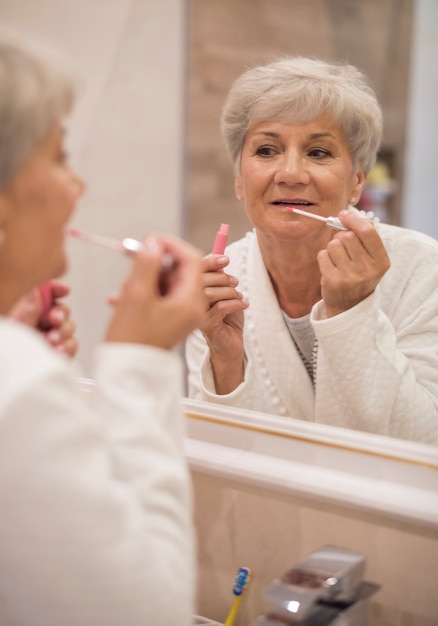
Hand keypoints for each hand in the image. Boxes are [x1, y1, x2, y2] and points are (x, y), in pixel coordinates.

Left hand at [9, 280, 77, 356]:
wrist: (11, 381)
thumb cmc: (8, 355)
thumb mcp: (16, 330)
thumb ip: (28, 312)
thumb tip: (37, 291)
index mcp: (27, 313)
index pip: (45, 294)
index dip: (56, 289)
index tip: (64, 290)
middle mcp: (41, 324)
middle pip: (61, 309)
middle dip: (60, 314)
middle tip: (54, 320)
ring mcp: (52, 339)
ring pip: (69, 327)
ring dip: (62, 333)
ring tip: (50, 342)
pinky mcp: (60, 353)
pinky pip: (72, 344)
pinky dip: (66, 347)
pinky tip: (56, 352)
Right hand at [105, 234, 204, 349]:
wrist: (126, 375)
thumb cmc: (131, 340)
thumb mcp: (137, 296)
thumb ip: (147, 264)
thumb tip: (153, 243)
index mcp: (191, 302)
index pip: (192, 260)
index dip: (172, 244)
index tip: (151, 238)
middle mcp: (193, 308)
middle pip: (182, 270)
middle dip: (157, 262)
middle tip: (134, 258)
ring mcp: (183, 314)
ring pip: (170, 282)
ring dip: (148, 277)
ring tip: (127, 288)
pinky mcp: (172, 319)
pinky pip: (164, 295)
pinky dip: (148, 290)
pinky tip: (127, 297)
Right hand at [198, 254, 248, 392]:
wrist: (230, 345)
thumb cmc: (227, 318)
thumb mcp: (225, 295)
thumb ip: (220, 279)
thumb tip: (221, 260)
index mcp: (190, 291)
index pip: (194, 271)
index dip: (209, 262)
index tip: (226, 259)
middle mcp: (188, 302)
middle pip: (199, 280)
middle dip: (222, 278)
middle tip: (236, 282)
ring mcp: (195, 315)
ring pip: (210, 294)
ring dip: (230, 292)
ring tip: (239, 296)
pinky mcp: (206, 326)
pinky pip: (221, 308)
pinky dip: (236, 303)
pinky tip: (244, 305)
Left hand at [317, 210, 389, 316]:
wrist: (349, 306)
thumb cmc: (360, 275)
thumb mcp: (372, 259)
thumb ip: (366, 236)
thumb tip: (349, 215)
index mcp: (381, 262)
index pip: (368, 231)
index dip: (353, 219)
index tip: (344, 215)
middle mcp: (368, 270)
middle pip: (347, 236)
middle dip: (341, 237)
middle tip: (343, 247)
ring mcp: (350, 277)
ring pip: (333, 244)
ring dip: (332, 248)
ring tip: (338, 260)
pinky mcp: (332, 281)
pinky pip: (322, 255)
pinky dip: (324, 258)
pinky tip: (331, 268)